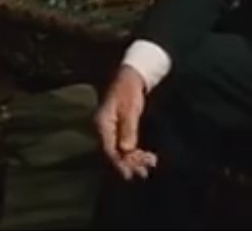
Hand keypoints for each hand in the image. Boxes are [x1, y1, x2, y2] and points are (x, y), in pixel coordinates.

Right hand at [93, 65, 157, 180]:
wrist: (129, 77)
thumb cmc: (128, 89)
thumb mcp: (130, 108)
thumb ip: (128, 129)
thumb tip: (127, 150)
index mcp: (101, 124)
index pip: (108, 149)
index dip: (119, 163)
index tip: (129, 174)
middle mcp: (103, 130)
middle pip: (113, 154)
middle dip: (129, 164)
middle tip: (144, 173)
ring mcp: (110, 131)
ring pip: (120, 152)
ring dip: (134, 160)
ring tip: (150, 164)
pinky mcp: (117, 131)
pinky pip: (124, 146)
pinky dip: (135, 153)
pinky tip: (148, 157)